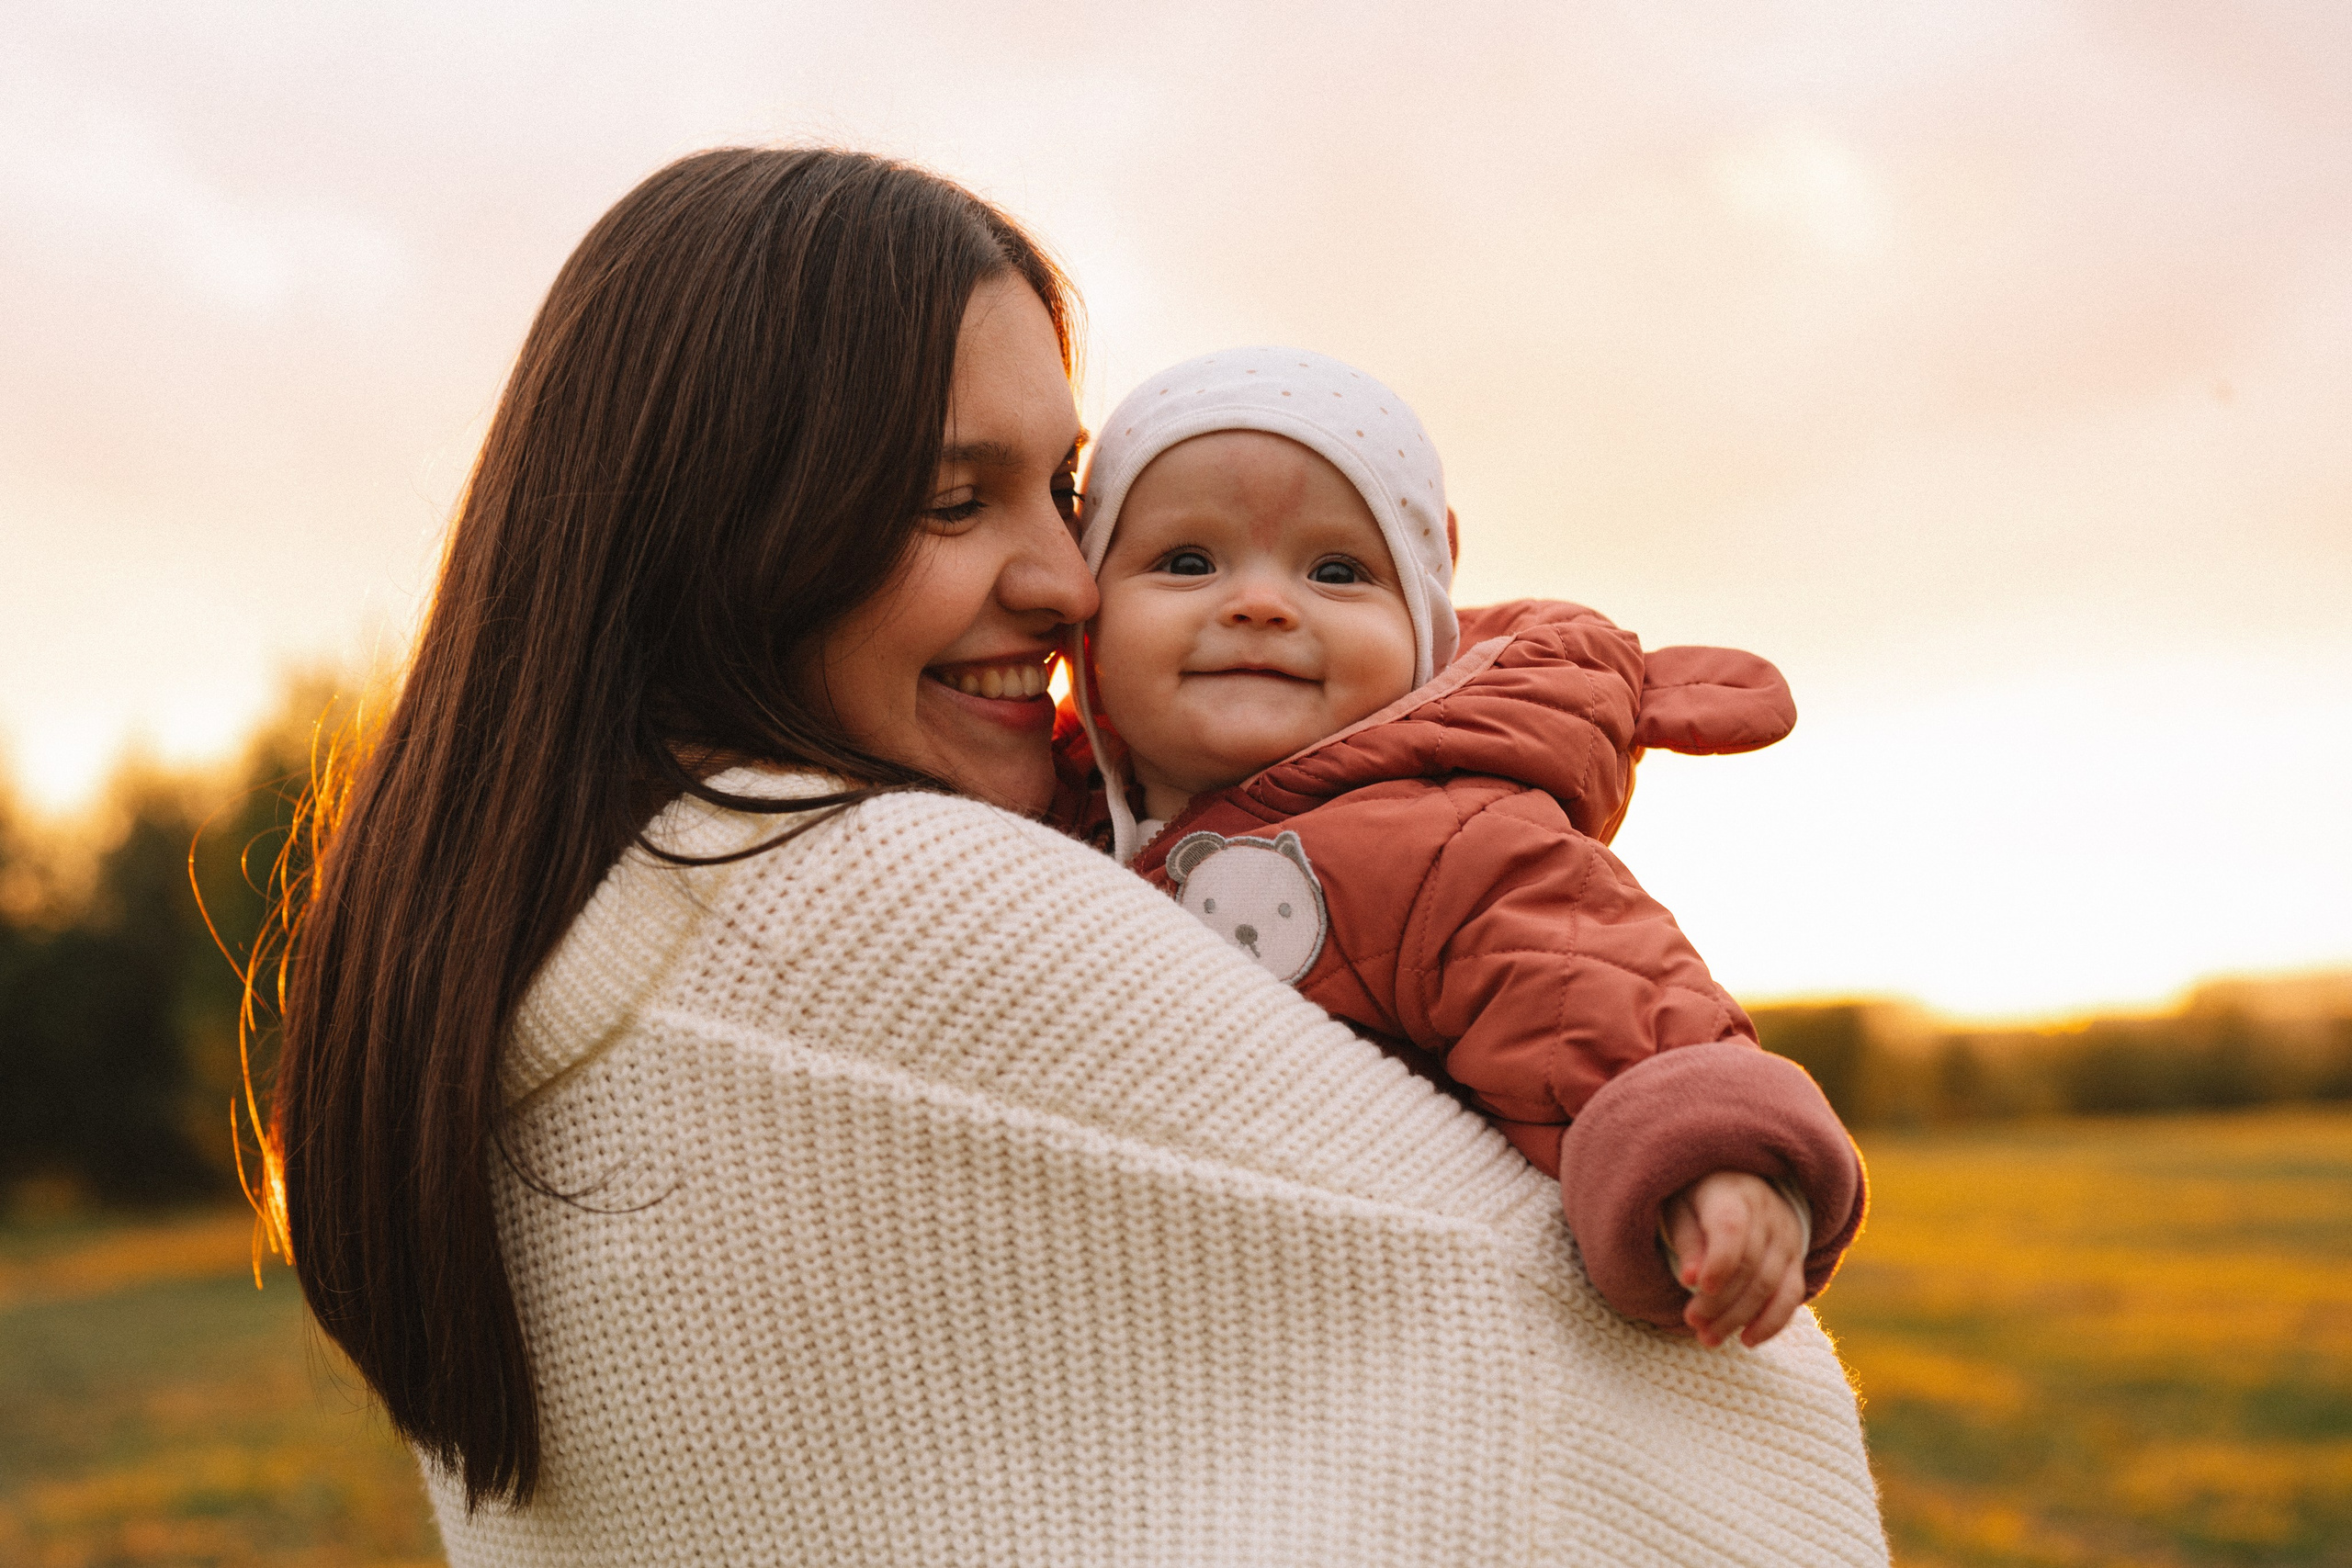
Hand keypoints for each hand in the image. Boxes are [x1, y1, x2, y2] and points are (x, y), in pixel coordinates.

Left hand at [1662, 1170, 1806, 1347]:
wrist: (1738, 1182)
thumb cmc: (1698, 1199)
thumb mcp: (1680, 1208)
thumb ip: (1686, 1240)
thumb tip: (1689, 1280)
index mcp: (1733, 1194)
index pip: (1732, 1229)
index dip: (1718, 1261)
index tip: (1696, 1286)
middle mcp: (1768, 1215)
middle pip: (1750, 1265)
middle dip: (1719, 1301)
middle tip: (1691, 1321)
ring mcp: (1788, 1238)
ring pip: (1769, 1286)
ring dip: (1738, 1318)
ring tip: (1708, 1338)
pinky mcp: (1797, 1260)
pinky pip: (1791, 1295)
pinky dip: (1771, 1323)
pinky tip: (1747, 1340)